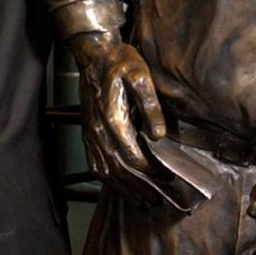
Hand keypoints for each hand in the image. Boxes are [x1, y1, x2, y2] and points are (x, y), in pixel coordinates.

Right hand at [69, 31, 166, 201]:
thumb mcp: (141, 75)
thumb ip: (150, 105)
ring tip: (140, 201)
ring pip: (105, 170)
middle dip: (140, 187)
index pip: (133, 156)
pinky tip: (116, 185)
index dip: (151, 171)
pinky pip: (93, 162)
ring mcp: (90, 133)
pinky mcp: (87, 131)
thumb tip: (158, 134)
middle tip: (158, 199)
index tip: (168, 178)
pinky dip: (105, 179)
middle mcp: (98, 131)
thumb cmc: (119, 61)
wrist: (94, 53)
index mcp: (113, 119)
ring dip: (123, 188)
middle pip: (119, 169)